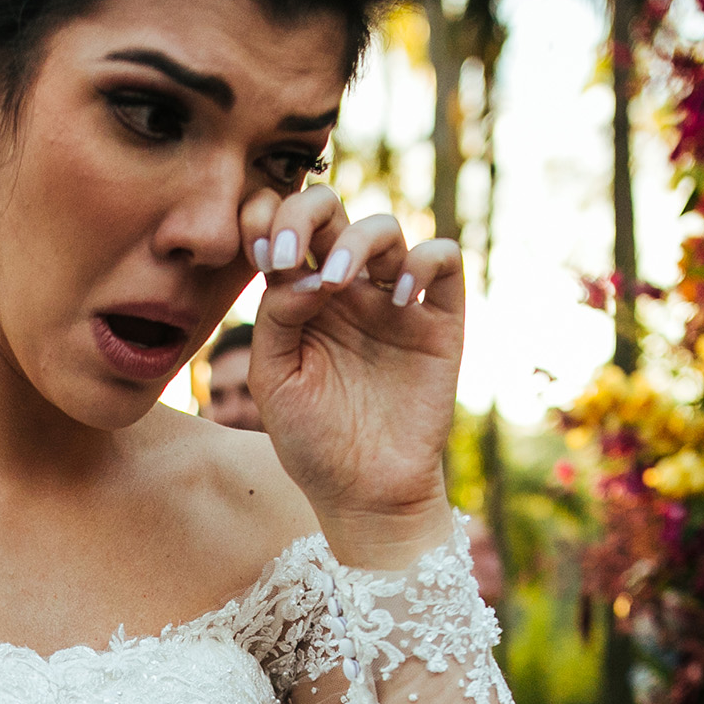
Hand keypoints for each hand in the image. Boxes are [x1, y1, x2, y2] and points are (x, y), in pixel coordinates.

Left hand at [242, 184, 463, 567]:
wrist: (365, 493)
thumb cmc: (312, 439)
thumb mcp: (273, 379)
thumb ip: (276, 317)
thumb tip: (302, 270)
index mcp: (299, 296)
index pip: (281, 228)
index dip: (266, 220)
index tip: (260, 256)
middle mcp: (346, 289)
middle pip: (329, 210)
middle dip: (303, 212)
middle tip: (287, 255)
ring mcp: (393, 301)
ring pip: (385, 228)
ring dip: (356, 241)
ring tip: (337, 281)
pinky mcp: (439, 321)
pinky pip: (443, 260)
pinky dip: (423, 264)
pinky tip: (398, 301)